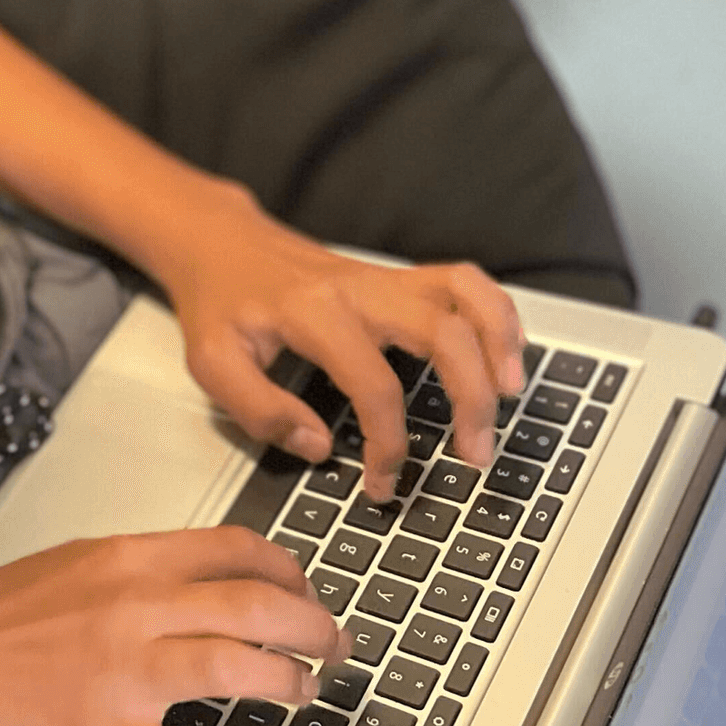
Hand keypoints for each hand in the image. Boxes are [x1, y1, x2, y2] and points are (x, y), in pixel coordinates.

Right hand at [0, 526, 340, 725]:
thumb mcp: (70, 565)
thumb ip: (137, 572)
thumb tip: (203, 584)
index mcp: (126, 558)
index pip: (236, 549)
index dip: (289, 572)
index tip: (304, 590)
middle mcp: (134, 606)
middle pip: (259, 605)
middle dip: (314, 626)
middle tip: (333, 646)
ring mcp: (124, 673)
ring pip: (242, 669)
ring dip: (291, 683)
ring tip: (304, 695)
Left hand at [151, 181, 525, 500]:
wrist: (221, 243)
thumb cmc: (219, 303)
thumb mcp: (213, 363)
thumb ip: (260, 411)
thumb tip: (320, 446)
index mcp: (312, 312)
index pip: (374, 384)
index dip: (388, 444)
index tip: (383, 482)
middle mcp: (359, 288)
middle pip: (441, 330)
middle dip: (471, 395)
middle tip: (476, 453)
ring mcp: (384, 278)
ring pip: (465, 293)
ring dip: (500, 342)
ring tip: (511, 396)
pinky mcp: (397, 278)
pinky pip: (463, 281)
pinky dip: (496, 312)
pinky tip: (506, 354)